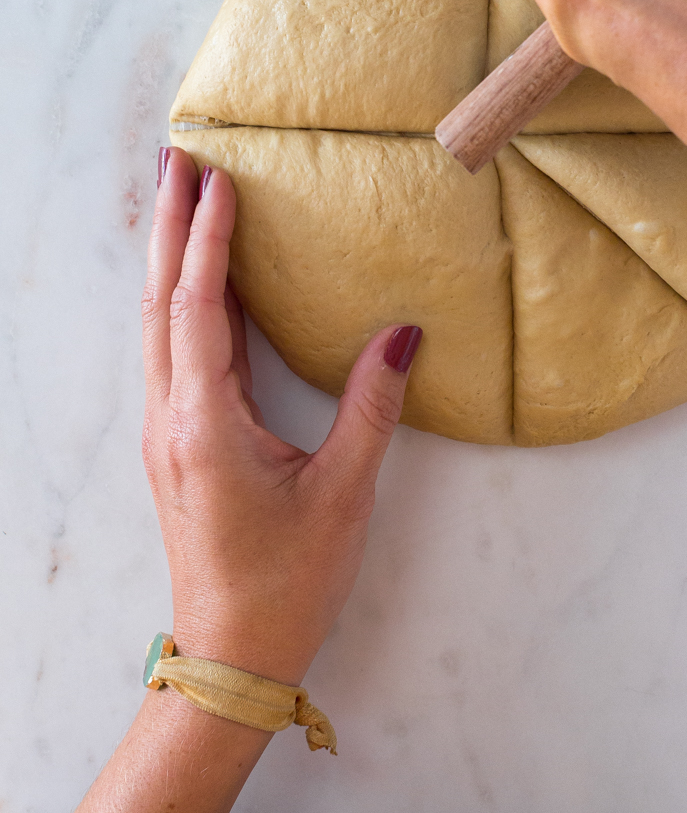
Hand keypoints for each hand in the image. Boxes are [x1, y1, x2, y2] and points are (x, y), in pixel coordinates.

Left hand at [142, 146, 421, 684]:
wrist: (232, 653)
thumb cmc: (287, 581)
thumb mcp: (342, 494)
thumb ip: (371, 407)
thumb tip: (402, 332)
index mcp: (205, 423)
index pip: (200, 308)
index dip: (209, 238)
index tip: (217, 178)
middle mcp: (173, 417)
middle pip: (161, 301)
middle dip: (169, 225)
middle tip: (178, 158)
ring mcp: (169, 431)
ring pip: (159, 324)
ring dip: (169, 257)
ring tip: (180, 200)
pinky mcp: (180, 443)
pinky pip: (172, 352)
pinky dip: (180, 300)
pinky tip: (197, 283)